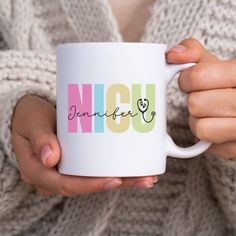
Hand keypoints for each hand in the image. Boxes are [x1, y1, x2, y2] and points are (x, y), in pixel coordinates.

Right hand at [12, 95, 156, 196]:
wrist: (31, 116)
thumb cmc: (30, 117)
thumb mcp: (32, 123)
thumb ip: (40, 138)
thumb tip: (51, 158)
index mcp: (39, 171)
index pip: (67, 185)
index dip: (92, 185)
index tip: (115, 180)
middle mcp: (55, 176)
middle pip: (87, 185)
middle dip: (117, 184)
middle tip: (144, 179)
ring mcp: (67, 170)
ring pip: (95, 180)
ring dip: (122, 180)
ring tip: (147, 176)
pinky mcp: (77, 162)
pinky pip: (95, 170)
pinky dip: (115, 170)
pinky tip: (134, 168)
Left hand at [167, 38, 235, 159]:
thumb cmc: (223, 84)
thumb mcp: (212, 63)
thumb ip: (192, 52)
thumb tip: (172, 54)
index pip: (198, 77)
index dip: (187, 80)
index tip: (191, 81)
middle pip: (196, 104)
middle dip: (194, 101)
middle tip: (204, 98)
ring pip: (201, 127)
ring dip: (198, 121)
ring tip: (210, 114)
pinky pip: (207, 144)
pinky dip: (206, 136)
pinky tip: (217, 127)